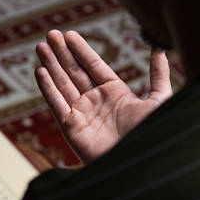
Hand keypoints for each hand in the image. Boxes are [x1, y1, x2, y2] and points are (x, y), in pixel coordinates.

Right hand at [35, 30, 171, 163]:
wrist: (139, 165)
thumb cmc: (152, 135)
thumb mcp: (159, 100)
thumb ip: (158, 74)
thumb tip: (159, 48)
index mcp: (115, 93)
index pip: (93, 65)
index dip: (81, 49)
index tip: (69, 34)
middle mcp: (96, 102)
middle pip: (74, 71)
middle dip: (62, 53)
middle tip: (50, 34)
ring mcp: (82, 114)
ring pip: (62, 83)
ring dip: (51, 64)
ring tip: (40, 46)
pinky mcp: (70, 127)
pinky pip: (56, 103)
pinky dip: (47, 87)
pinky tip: (40, 71)